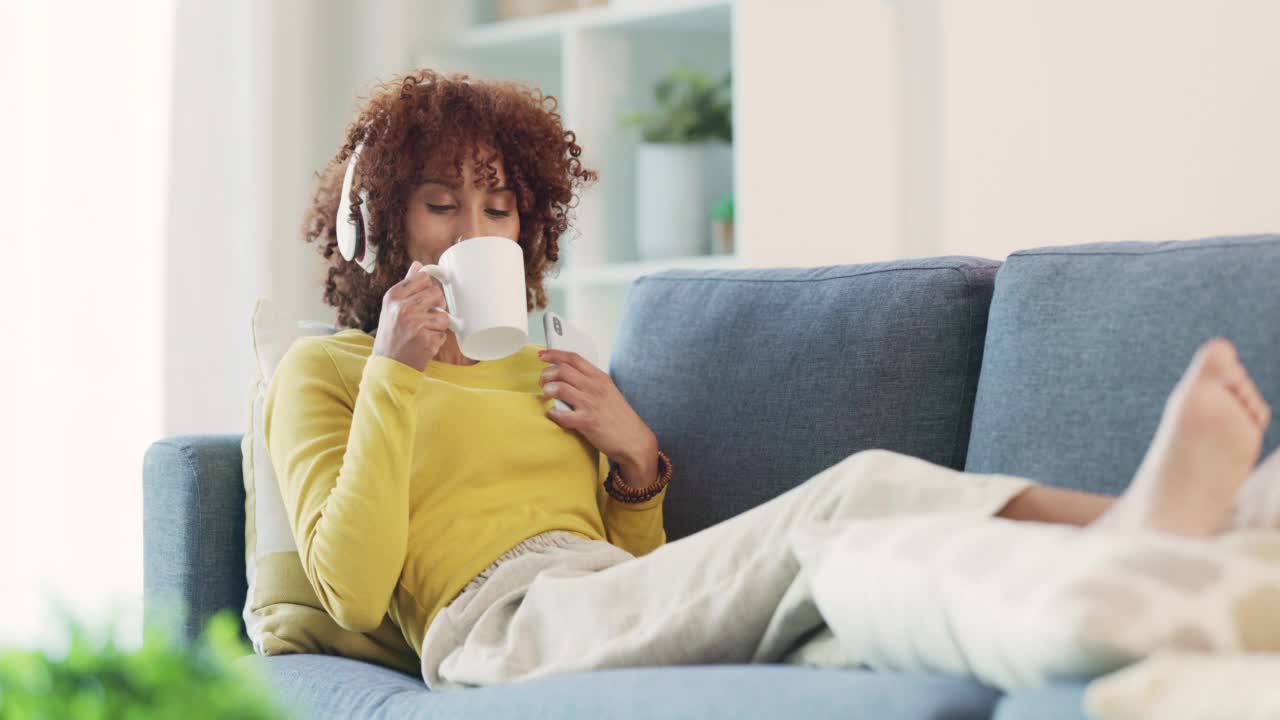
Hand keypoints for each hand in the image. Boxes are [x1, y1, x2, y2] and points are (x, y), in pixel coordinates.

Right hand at [372, 260, 451, 371]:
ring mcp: (416, 324)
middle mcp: (403, 307)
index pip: (424, 278)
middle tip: (425, 317)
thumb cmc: (392, 334)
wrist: (388, 365)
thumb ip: (407, 285)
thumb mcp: (392, 307)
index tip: (424, 298)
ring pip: (444, 315)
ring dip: (438, 325)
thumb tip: (418, 265)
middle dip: (436, 306)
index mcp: (394, 296)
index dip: (428, 288)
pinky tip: (423, 342)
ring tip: (423, 331)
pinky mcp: (427, 340)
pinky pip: (444, 334)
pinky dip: (437, 339)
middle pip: (437, 294)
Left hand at [538, 349, 657, 477]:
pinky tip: (554, 415)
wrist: (634, 440)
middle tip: (543, 382)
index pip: (574, 358)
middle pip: (563, 369)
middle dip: (547, 373)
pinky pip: (562, 414)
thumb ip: (590, 383)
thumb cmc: (619, 418)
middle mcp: (595, 387)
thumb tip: (567, 378)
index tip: (542, 355)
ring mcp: (591, 403)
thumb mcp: (608, 392)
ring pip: (560, 387)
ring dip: (548, 390)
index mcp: (600, 378)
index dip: (555, 354)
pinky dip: (553, 413)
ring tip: (547, 396)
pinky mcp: (588, 421)